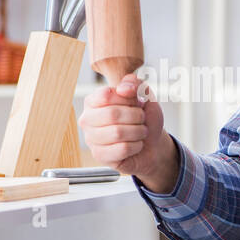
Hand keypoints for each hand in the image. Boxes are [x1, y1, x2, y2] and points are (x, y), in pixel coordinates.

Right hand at [79, 72, 178, 189]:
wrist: (152, 144)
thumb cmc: (143, 119)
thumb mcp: (144, 96)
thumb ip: (135, 84)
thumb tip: (123, 88)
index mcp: (93, 101)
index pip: (107, 95)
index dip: (128, 99)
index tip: (137, 103)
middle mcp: (87, 119)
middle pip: (112, 114)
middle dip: (136, 116)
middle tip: (142, 119)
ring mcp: (91, 139)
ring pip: (117, 133)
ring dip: (138, 132)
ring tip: (140, 132)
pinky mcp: (99, 155)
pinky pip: (122, 149)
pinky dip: (136, 146)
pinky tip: (136, 145)